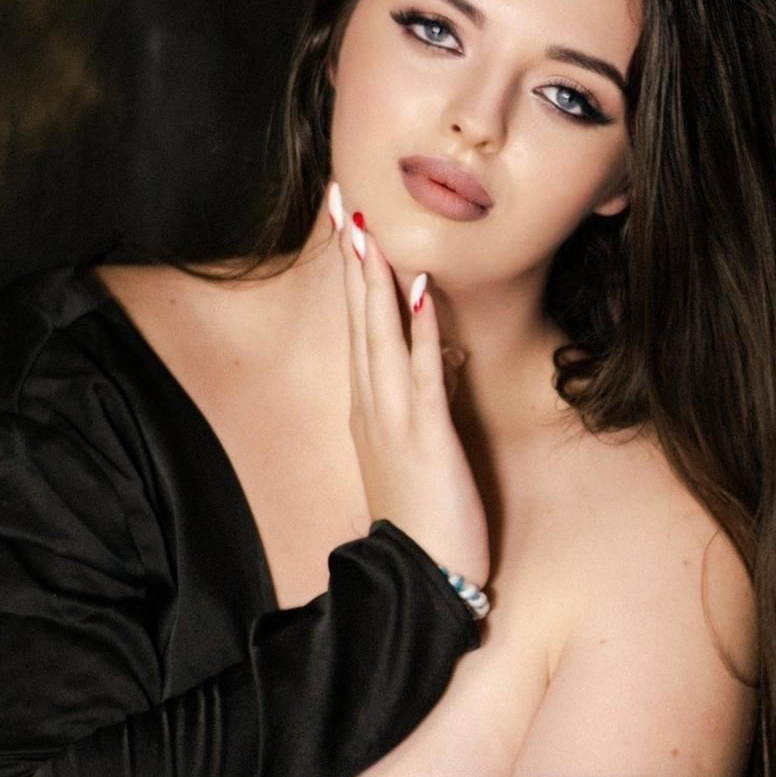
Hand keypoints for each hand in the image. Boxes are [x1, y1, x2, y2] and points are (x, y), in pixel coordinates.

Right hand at [332, 181, 490, 589]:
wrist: (419, 575)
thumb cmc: (421, 518)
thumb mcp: (411, 450)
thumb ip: (417, 400)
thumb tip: (431, 353)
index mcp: (367, 406)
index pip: (358, 326)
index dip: (353, 274)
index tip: (347, 224)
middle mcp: (372, 405)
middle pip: (359, 319)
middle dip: (353, 259)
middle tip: (344, 201)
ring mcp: (394, 419)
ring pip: (380, 337)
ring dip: (375, 282)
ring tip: (368, 231)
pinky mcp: (426, 436)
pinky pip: (421, 373)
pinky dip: (418, 331)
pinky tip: (418, 292)